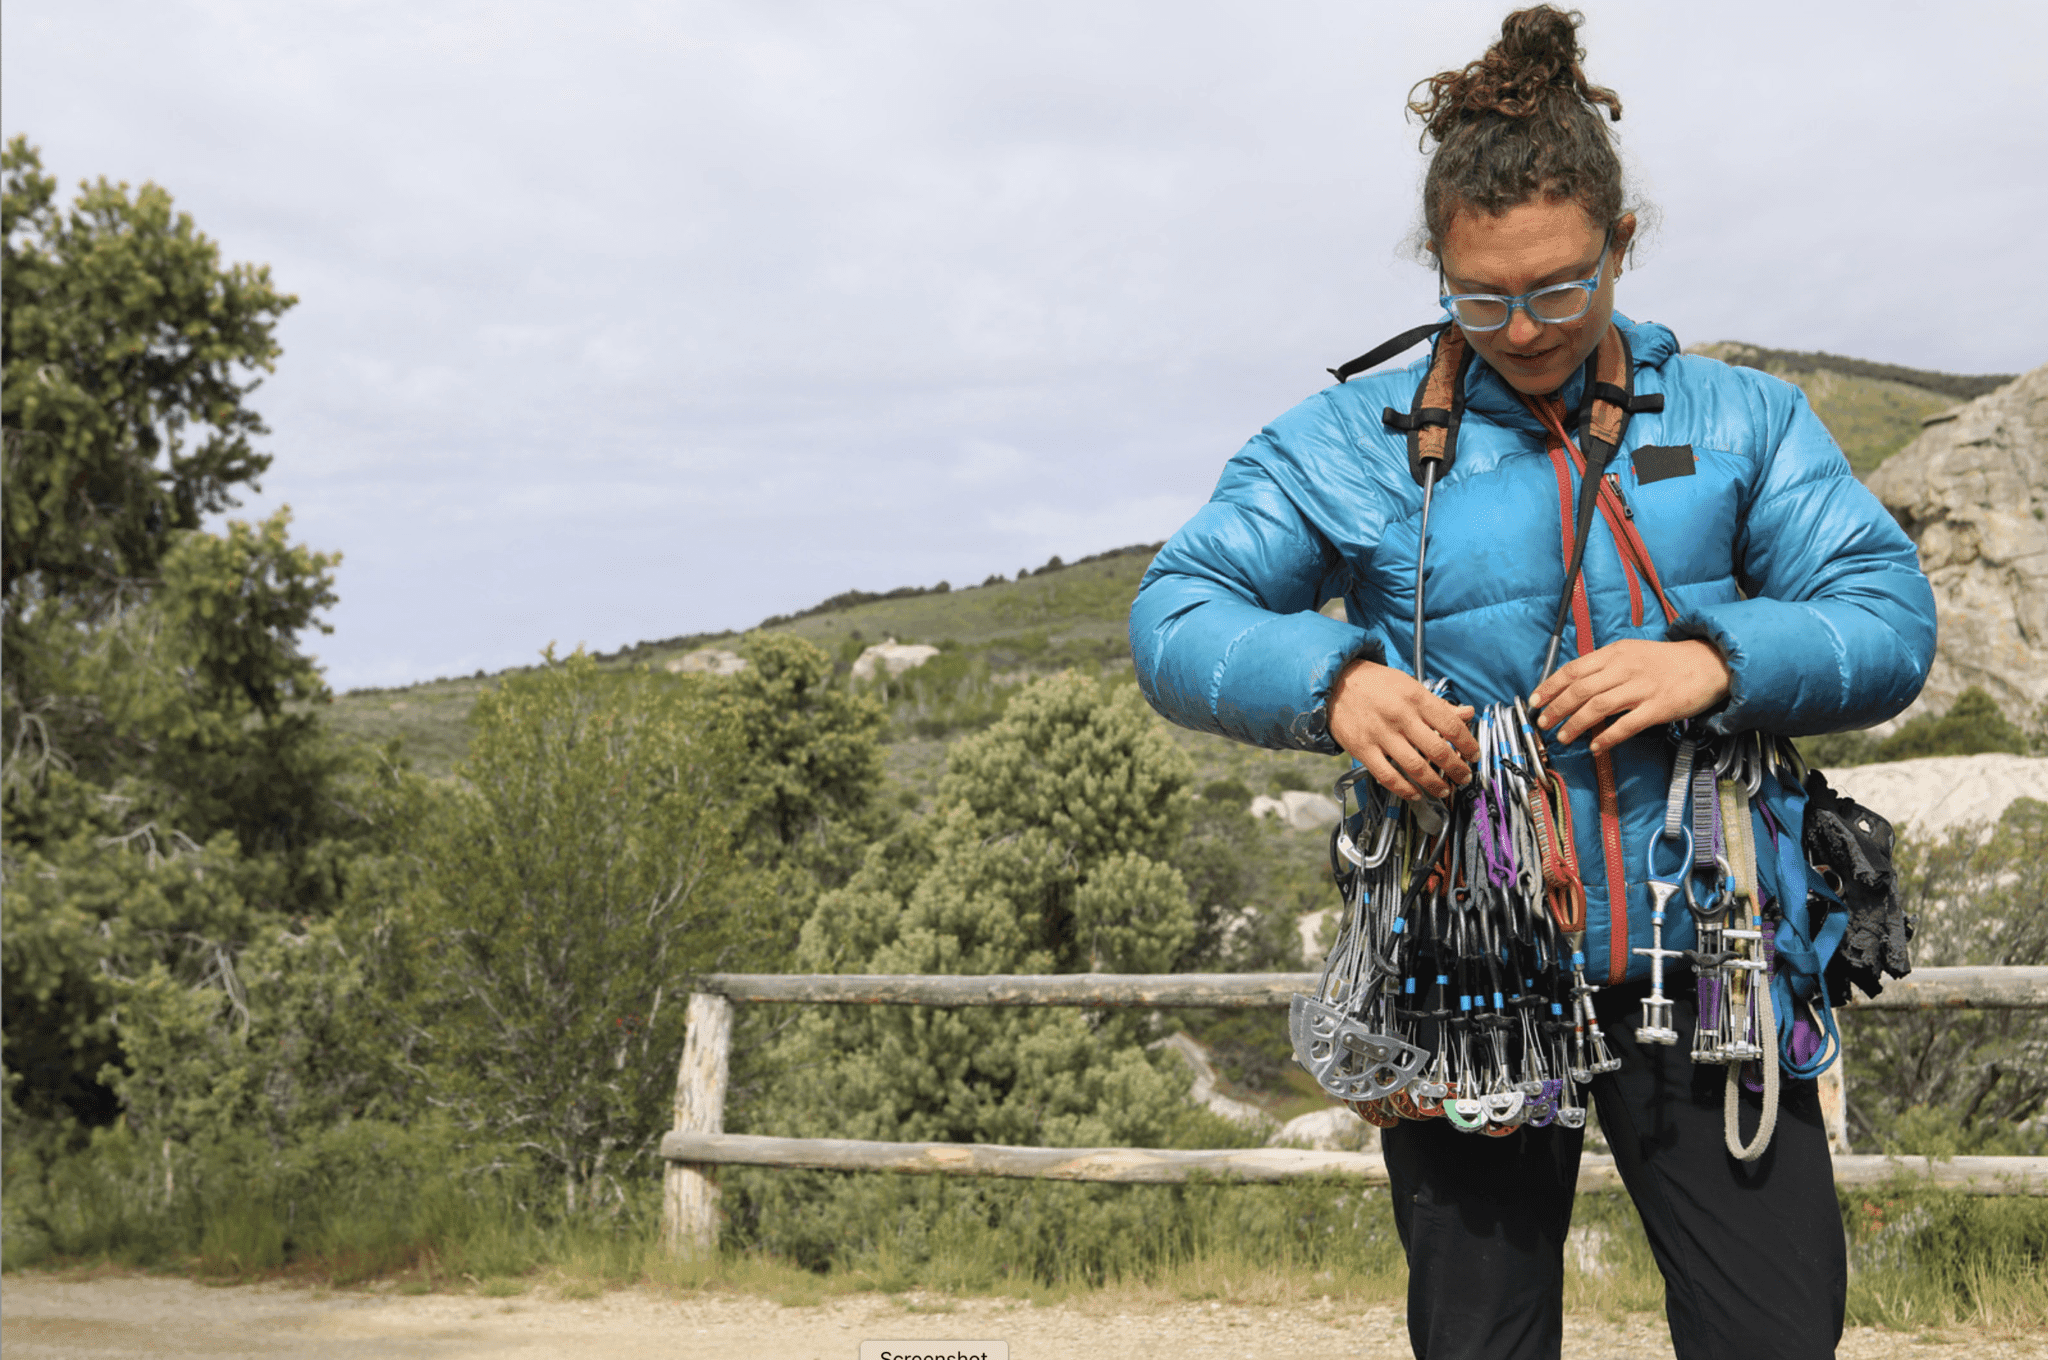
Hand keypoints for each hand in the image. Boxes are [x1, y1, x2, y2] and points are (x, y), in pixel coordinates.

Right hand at [1328, 659, 1478, 800]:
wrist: (1335, 682)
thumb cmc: (1376, 684)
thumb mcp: (1410, 686)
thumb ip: (1439, 705)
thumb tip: (1467, 713)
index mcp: (1416, 698)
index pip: (1452, 725)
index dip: (1468, 744)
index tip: (1474, 755)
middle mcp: (1400, 716)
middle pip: (1438, 750)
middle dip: (1457, 769)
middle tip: (1464, 777)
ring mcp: (1380, 734)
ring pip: (1415, 767)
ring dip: (1434, 784)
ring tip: (1444, 790)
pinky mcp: (1362, 749)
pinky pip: (1388, 776)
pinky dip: (1405, 790)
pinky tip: (1415, 794)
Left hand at [1529, 639, 1731, 754]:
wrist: (1708, 663)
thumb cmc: (1665, 661)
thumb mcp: (1630, 653)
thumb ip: (1603, 667)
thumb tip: (1572, 685)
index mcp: (1615, 654)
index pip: (1573, 669)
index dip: (1550, 687)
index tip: (1535, 701)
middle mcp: (1625, 668)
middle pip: (1580, 690)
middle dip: (1556, 709)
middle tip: (1543, 723)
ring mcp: (1642, 688)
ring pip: (1598, 707)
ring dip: (1575, 724)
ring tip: (1564, 737)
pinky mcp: (1659, 707)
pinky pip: (1626, 725)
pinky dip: (1607, 737)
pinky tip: (1595, 747)